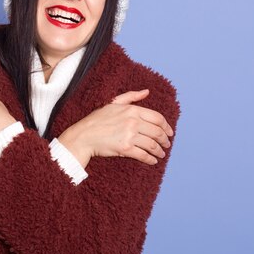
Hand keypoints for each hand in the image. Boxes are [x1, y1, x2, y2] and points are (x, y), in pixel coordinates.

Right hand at [58, 89, 173, 166]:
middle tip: (167, 144)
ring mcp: (129, 136)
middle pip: (157, 132)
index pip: (157, 118)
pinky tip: (153, 160)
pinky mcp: (125, 149)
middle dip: (165, 140)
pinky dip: (150, 159)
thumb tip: (146, 92)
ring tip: (161, 154)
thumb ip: (131, 96)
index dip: (166, 126)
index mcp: (132, 110)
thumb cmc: (96, 120)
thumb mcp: (113, 103)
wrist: (83, 136)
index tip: (169, 132)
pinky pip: (143, 155)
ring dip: (159, 151)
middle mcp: (133, 122)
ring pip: (152, 144)